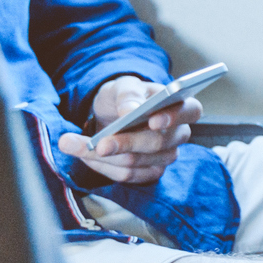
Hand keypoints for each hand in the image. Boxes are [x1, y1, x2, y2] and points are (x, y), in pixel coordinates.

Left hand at [56, 75, 200, 185]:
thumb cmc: (124, 97)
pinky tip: (83, 154)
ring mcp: (166, 156)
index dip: (173, 117)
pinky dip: (101, 166)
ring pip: (136, 163)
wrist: (112, 116)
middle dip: (124, 144)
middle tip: (100, 143)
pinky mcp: (150, 173)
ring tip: (73, 143)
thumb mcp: (123, 86)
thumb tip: (130, 110)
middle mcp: (178, 133)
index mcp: (180, 105)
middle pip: (157, 143)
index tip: (152, 121)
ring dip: (103, 157)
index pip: (190, 111)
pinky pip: (126, 176)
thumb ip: (128, 95)